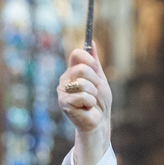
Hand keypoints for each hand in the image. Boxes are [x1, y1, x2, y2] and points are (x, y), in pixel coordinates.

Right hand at [57, 44, 111, 164]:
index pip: (76, 54)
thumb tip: (92, 43)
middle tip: (95, 91)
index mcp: (73, 71)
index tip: (95, 66)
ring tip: (91, 101)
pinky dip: (90, 103)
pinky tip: (87, 108)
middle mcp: (65, 79)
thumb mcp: (100, 79)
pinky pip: (83, 96)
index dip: (87, 58)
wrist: (100, 121)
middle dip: (95, 80)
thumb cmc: (100, 101)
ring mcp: (63, 91)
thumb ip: (95, 63)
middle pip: (82, 68)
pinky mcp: (64, 103)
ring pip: (83, 84)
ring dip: (93, 94)